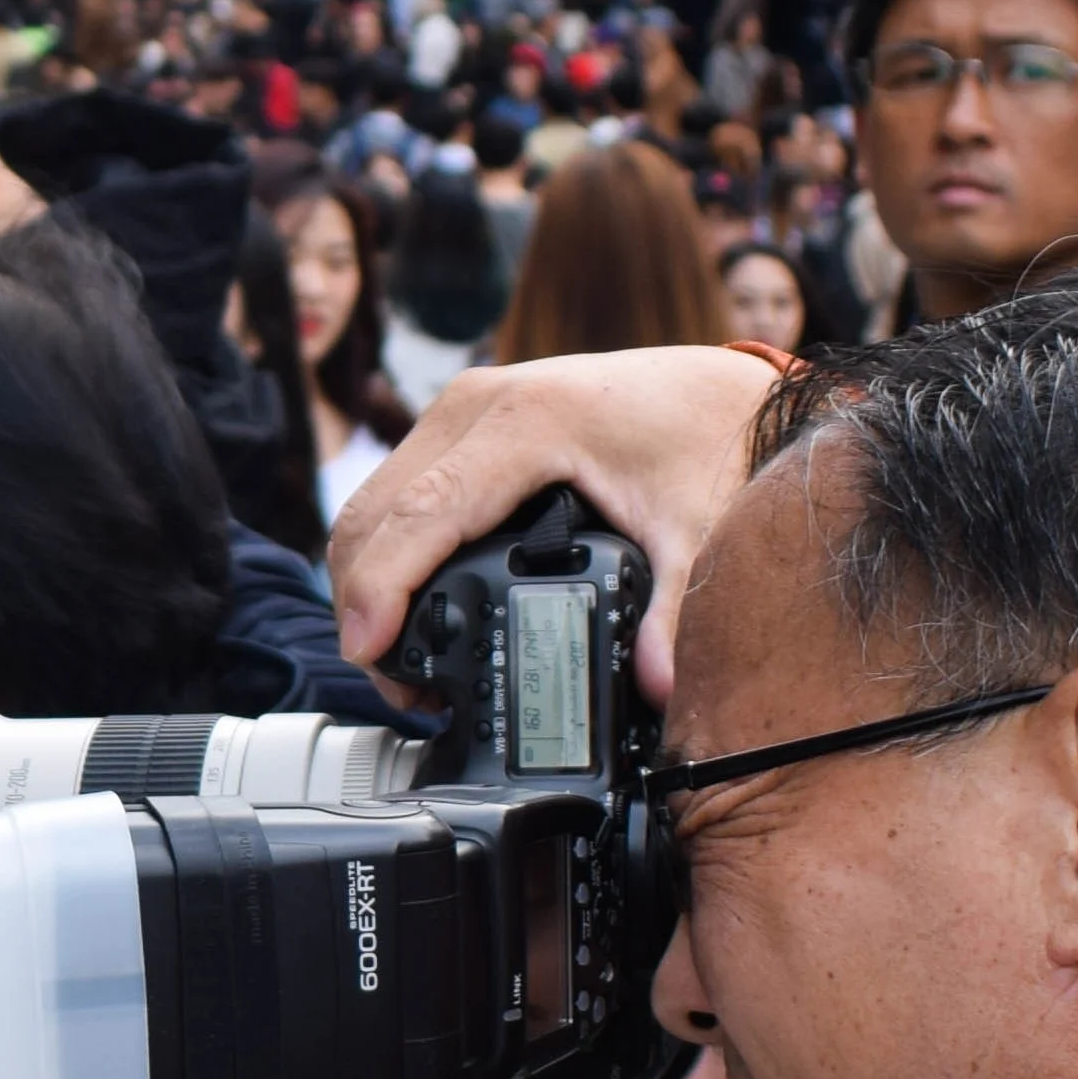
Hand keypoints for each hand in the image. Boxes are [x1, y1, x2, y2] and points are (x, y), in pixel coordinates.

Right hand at [322, 347, 786, 705]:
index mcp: (529, 421)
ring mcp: (461, 410)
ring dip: (367, 581)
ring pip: (372, 501)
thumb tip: (659, 685)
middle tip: (394, 683)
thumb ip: (675, 611)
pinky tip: (406, 606)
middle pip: (375, 510)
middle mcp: (478, 404)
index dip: (383, 586)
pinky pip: (395, 491)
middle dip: (363, 602)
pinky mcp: (459, 426)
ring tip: (397, 660)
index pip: (423, 512)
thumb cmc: (703, 441)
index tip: (368, 650)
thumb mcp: (695, 530)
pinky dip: (387, 552)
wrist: (714, 392)